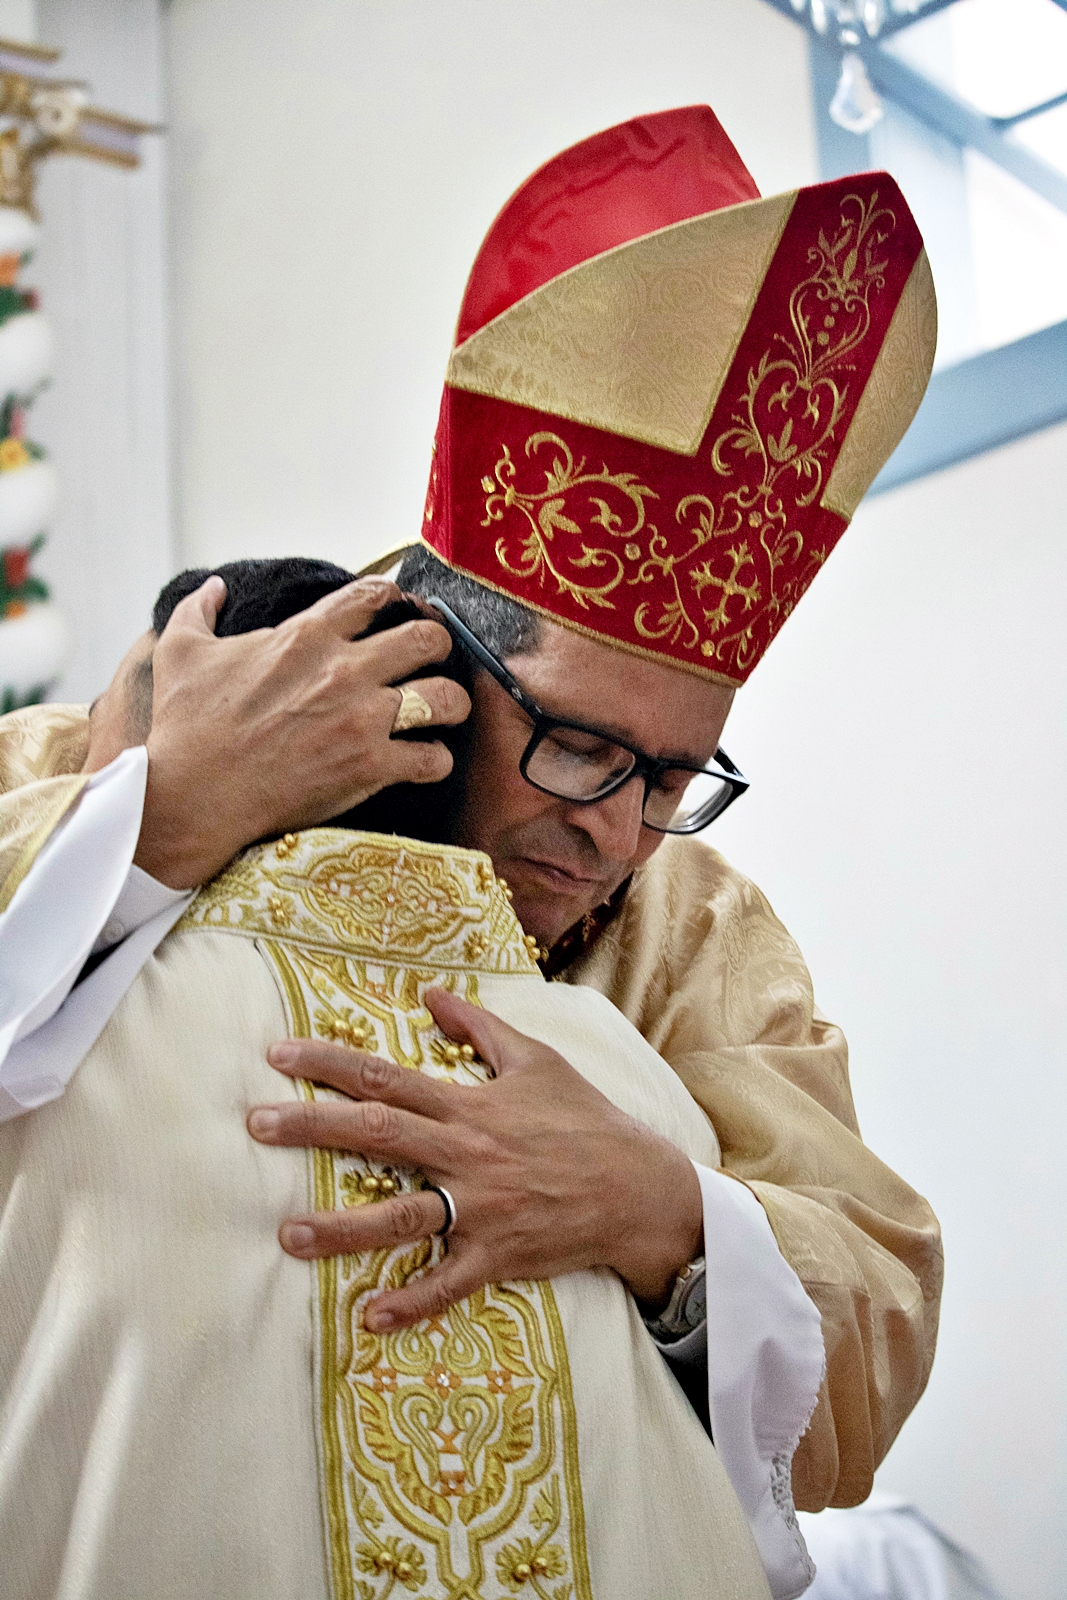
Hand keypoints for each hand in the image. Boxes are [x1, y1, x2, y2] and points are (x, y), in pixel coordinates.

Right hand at [113, 575, 469, 887]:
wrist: (191, 794)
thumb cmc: (185, 726)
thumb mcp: (181, 652)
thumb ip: (199, 609)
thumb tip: (214, 586)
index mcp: (306, 635)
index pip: (373, 596)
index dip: (393, 598)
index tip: (397, 609)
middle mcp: (344, 670)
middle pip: (427, 638)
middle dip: (437, 645)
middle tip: (430, 659)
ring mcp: (362, 719)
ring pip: (445, 697)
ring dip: (451, 703)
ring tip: (444, 710)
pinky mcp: (369, 767)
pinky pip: (433, 759)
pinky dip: (436, 761)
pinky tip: (425, 761)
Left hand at [247, 987, 703, 1330]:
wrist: (639, 1187)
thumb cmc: (586, 1119)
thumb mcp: (537, 1061)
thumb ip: (479, 1029)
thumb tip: (432, 995)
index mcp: (470, 1105)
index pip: (388, 1078)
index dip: (331, 1064)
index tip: (279, 1056)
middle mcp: (467, 1154)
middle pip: (378, 1137)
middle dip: (313, 1128)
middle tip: (257, 1124)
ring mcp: (480, 1208)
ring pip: (400, 1217)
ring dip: (342, 1228)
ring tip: (287, 1235)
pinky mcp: (497, 1254)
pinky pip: (447, 1283)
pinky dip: (410, 1302)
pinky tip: (368, 1317)